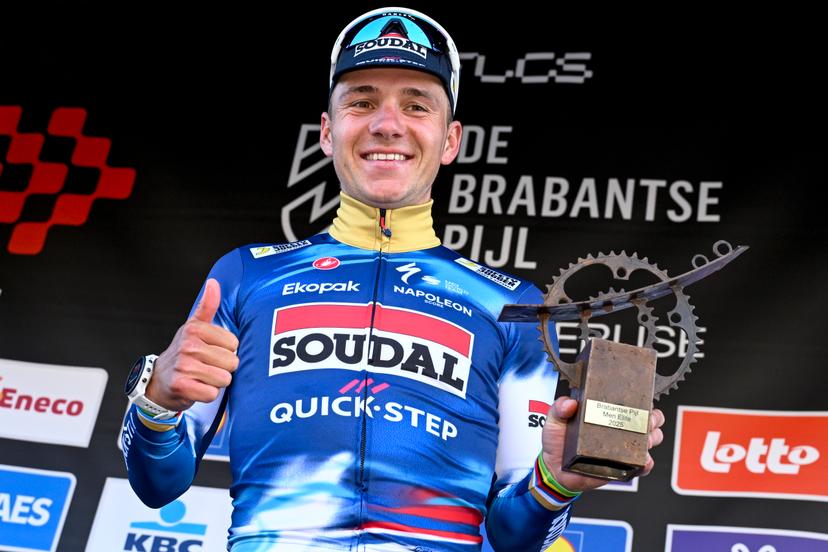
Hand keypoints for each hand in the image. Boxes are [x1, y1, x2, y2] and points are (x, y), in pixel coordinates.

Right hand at [145, 278, 239, 410]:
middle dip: (223, 368)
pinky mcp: (182, 387)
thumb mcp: (194, 327)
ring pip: (224, 379)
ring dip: (216, 382)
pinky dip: (207, 394)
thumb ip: (207, 306)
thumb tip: (213, 282)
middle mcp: (188, 346)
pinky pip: (212, 393)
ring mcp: (184, 366)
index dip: (226, 351)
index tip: (211, 351)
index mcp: (195, 329)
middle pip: (232, 362)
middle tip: (206, 367)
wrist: (158, 381)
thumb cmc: (183, 353)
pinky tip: (196, 388)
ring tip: (202, 377)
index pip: (234, 344)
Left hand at [541, 397, 665, 491]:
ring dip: (652, 437)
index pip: (633, 402)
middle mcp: (620, 429)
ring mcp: (623, 448)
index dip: (643, 399)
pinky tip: (643, 461)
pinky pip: (642, 467)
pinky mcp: (623, 468)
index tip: (643, 399)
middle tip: (646, 419)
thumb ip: (559, 408)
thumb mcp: (555, 419)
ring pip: (651, 440)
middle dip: (653, 418)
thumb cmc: (557, 440)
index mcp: (608, 413)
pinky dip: (646, 464)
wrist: (554, 469)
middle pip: (650, 420)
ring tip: (645, 437)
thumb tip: (570, 403)